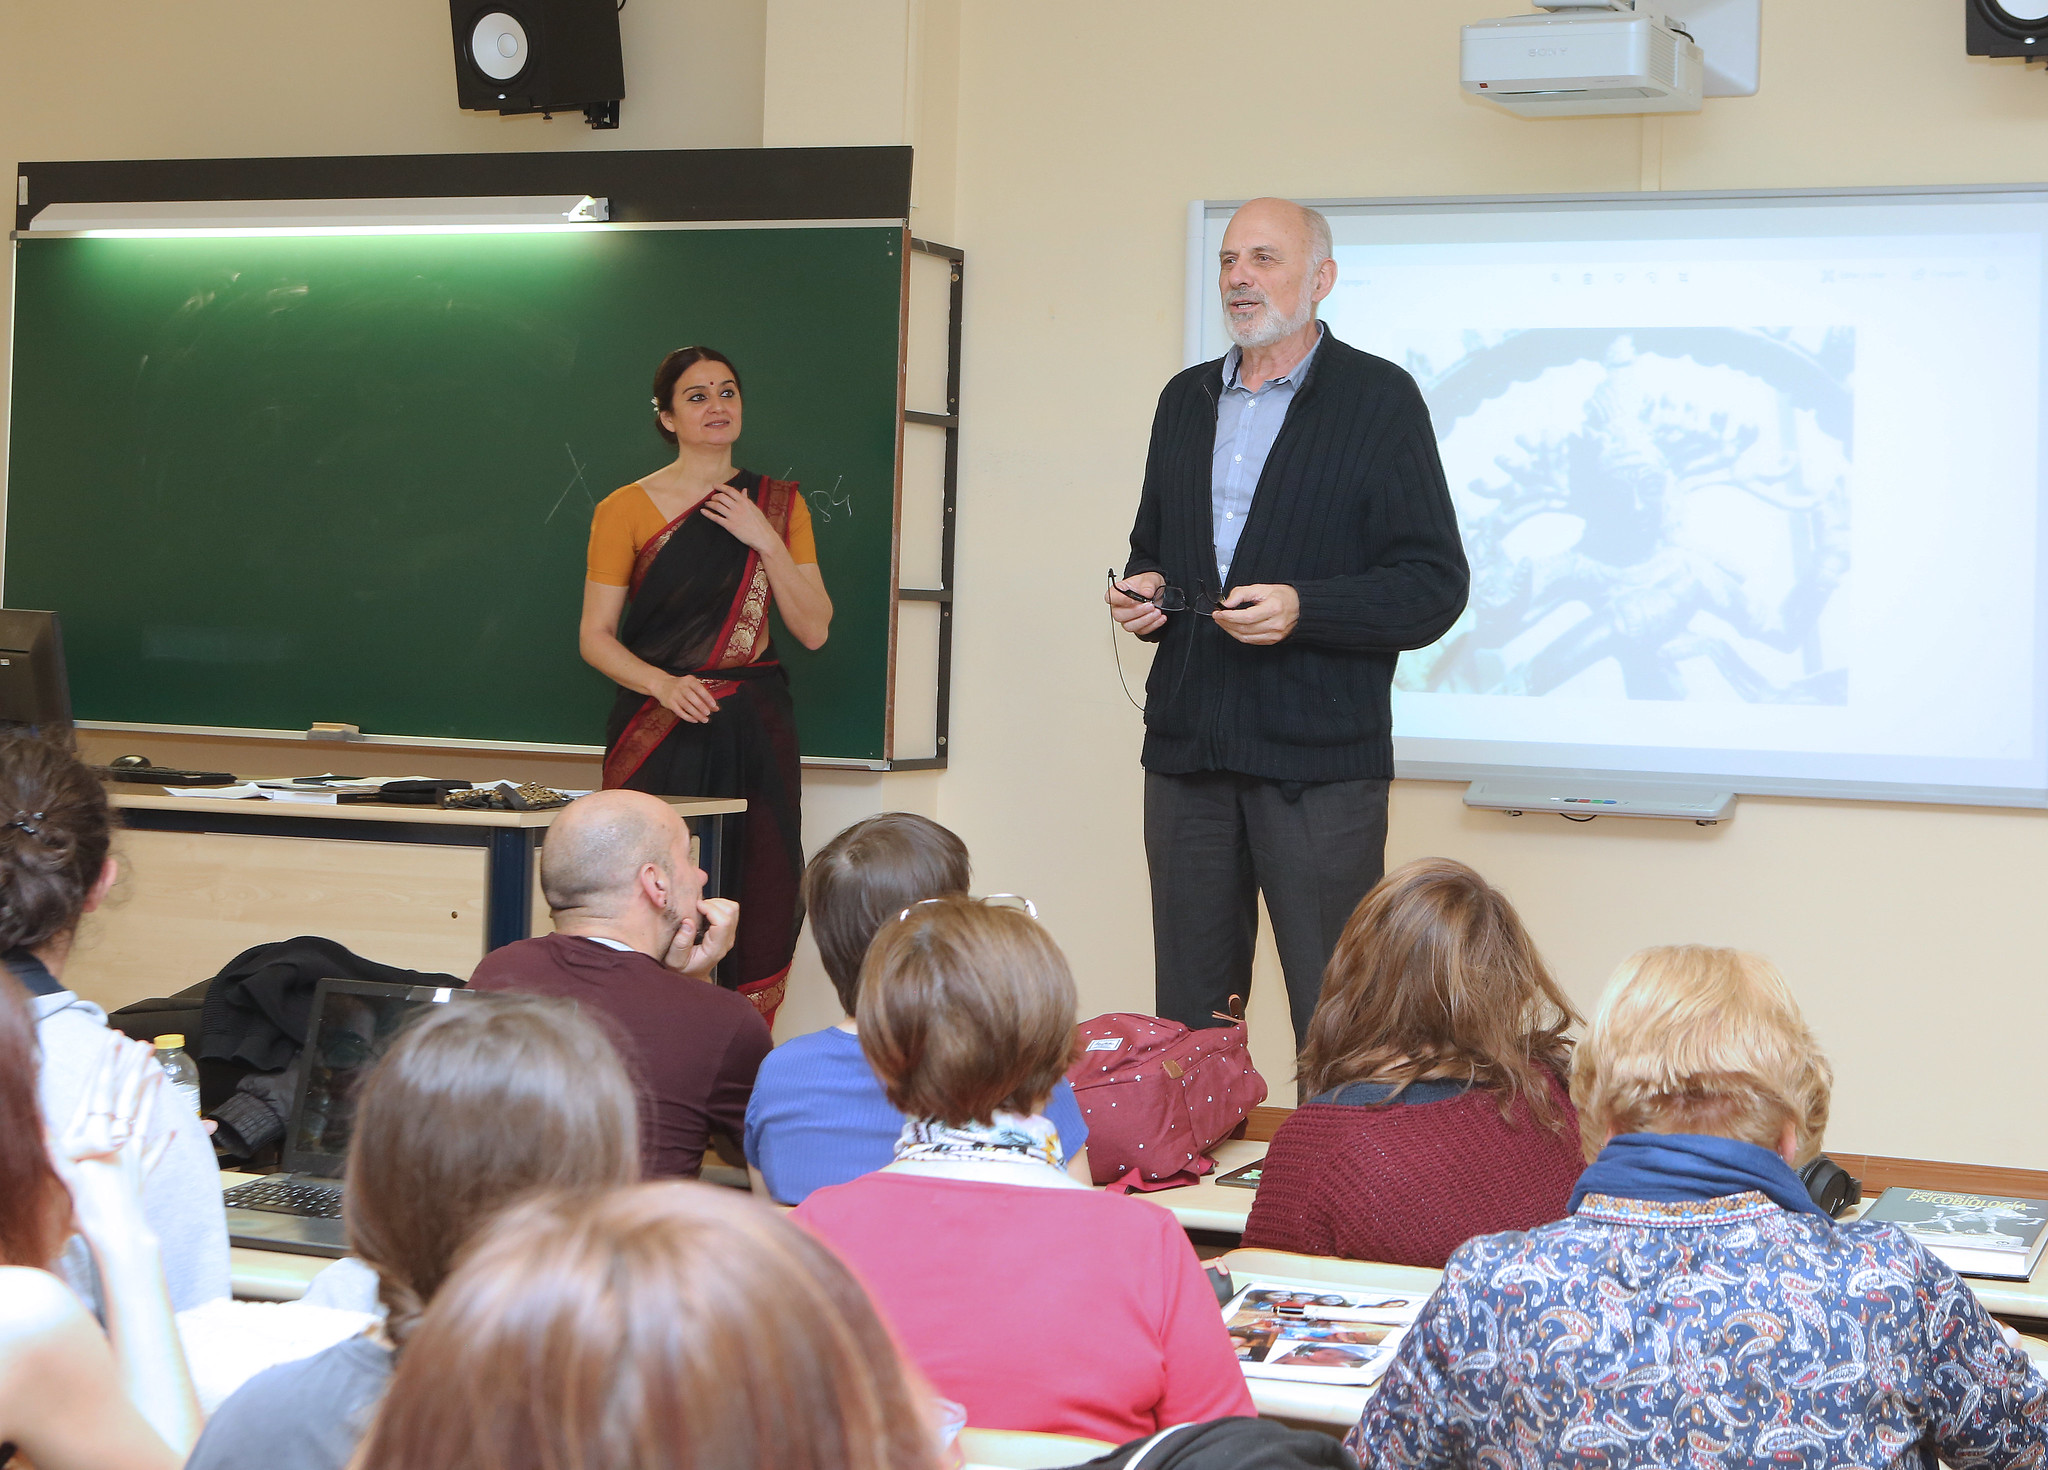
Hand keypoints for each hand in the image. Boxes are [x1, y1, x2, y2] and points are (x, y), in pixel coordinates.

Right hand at [54, 1037, 171, 1251]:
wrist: (118, 1235)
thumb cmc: (90, 1209)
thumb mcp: (66, 1174)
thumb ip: (56, 1148)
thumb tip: (40, 1123)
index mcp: (98, 1137)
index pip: (103, 1092)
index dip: (109, 1066)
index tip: (114, 1042)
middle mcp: (118, 1141)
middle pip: (126, 1097)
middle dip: (133, 1069)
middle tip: (143, 1044)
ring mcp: (132, 1156)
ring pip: (142, 1116)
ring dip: (149, 1092)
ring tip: (157, 1071)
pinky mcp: (140, 1175)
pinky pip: (153, 1152)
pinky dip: (161, 1141)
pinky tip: (170, 1131)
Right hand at [654, 673, 719, 723]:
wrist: (661, 684)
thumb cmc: (681, 686)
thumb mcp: (692, 686)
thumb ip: (704, 696)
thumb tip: (716, 708)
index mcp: (689, 680)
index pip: (699, 689)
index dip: (707, 697)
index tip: (714, 705)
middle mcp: (681, 686)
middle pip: (693, 698)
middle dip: (702, 707)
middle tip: (708, 714)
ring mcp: (674, 695)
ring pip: (687, 707)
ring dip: (697, 714)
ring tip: (704, 719)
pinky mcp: (669, 703)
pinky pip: (680, 712)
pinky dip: (688, 717)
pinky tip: (694, 720)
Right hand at [666, 896, 738, 977]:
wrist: (692, 974)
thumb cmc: (683, 969)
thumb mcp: (674, 960)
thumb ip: (680, 943)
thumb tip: (688, 922)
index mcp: (716, 948)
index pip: (724, 922)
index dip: (710, 909)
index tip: (696, 906)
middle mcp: (726, 941)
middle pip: (731, 911)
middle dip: (713, 903)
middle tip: (697, 907)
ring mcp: (729, 935)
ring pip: (732, 909)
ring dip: (716, 903)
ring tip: (700, 909)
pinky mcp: (727, 930)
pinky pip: (728, 911)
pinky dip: (717, 906)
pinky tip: (704, 912)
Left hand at [700, 488, 780, 554]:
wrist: (763, 537)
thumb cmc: (760, 523)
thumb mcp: (755, 509)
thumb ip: (747, 499)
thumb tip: (744, 490)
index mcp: (745, 502)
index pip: (730, 490)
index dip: (721, 486)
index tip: (714, 485)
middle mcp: (738, 507)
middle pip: (721, 497)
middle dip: (714, 496)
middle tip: (712, 498)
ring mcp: (734, 516)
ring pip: (717, 506)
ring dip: (710, 503)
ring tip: (707, 504)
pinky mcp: (730, 526)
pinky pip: (716, 518)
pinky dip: (708, 514)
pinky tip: (703, 511)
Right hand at [1106, 571, 1166, 636]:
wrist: (1156, 592)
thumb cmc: (1147, 585)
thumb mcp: (1149, 579)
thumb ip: (1147, 585)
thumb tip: (1146, 593)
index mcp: (1117, 592)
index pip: (1110, 597)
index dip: (1119, 600)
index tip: (1132, 599)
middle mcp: (1119, 607)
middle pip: (1119, 615)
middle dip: (1136, 612)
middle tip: (1150, 606)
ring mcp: (1127, 619)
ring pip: (1129, 626)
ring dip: (1145, 620)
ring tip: (1157, 612)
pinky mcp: (1137, 626)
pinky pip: (1141, 630)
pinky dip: (1153, 625)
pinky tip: (1160, 618)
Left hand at [1212, 583, 1299, 644]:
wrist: (1300, 606)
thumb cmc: (1282, 596)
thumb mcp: (1261, 588)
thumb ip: (1241, 593)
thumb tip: (1226, 603)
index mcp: (1273, 609)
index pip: (1246, 617)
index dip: (1229, 617)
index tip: (1218, 612)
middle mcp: (1275, 624)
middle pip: (1244, 628)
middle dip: (1226, 623)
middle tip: (1217, 616)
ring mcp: (1274, 635)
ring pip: (1245, 637)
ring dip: (1230, 630)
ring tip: (1223, 622)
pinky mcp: (1272, 640)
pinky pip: (1251, 641)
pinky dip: (1239, 635)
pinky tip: (1233, 628)